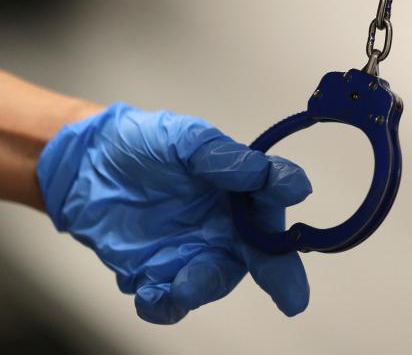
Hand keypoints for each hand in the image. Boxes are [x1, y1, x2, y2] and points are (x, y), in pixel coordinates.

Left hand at [36, 103, 311, 322]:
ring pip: (216, 278)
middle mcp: (226, 221)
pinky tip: (149, 292)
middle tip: (292, 298)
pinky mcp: (159, 271)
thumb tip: (259, 171)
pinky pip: (171, 299)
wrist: (89, 166)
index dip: (285, 189)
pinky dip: (164, 302)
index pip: (271, 189)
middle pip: (261, 250)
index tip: (293, 190)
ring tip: (183, 286)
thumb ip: (219, 155)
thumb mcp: (182, 138)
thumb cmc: (144, 142)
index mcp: (238, 184)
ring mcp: (195, 248)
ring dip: (206, 285)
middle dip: (279, 275)